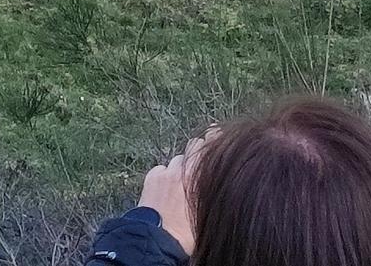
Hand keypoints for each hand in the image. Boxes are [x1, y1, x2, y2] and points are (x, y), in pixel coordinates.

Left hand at [139, 133, 208, 251]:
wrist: (160, 239)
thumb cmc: (188, 234)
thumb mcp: (208, 213)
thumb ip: (211, 194)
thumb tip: (218, 192)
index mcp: (203, 178)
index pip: (211, 147)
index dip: (214, 137)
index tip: (216, 132)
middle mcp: (186, 170)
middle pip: (194, 146)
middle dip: (196, 150)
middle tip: (198, 159)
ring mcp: (168, 172)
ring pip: (177, 160)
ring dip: (179, 167)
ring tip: (179, 183)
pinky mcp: (153, 176)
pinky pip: (161, 170)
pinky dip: (163, 175)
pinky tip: (164, 189)